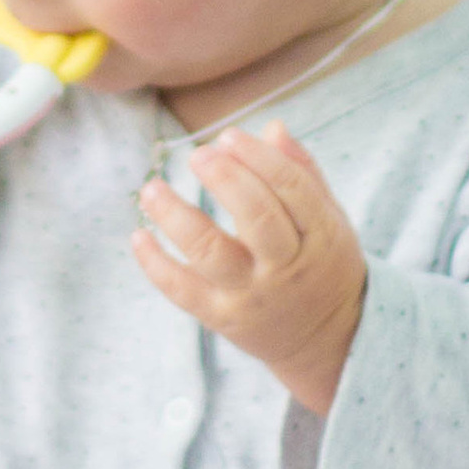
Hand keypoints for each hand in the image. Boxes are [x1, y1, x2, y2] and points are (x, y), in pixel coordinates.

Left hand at [132, 123, 367, 416]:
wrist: (328, 341)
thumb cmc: (323, 265)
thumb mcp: (330, 220)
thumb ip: (303, 174)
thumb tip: (272, 127)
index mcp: (320, 236)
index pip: (292, 189)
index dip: (259, 158)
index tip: (229, 136)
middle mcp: (286, 267)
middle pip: (256, 218)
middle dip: (225, 179)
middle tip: (198, 154)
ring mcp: (251, 294)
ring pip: (211, 253)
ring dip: (175, 216)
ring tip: (151, 189)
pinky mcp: (221, 317)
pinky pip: (182, 290)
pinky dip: (154, 264)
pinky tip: (138, 235)